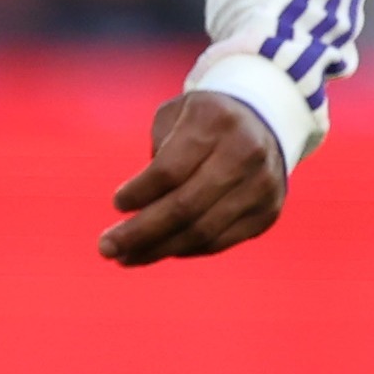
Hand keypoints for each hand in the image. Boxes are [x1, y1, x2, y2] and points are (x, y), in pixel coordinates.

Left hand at [100, 90, 285, 265]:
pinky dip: (185, 249)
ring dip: (158, 249)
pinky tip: (159, 250)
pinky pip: (220, 241)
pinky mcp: (267, 212)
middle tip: (106, 248)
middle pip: (186, 207)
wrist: (266, 119)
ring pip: (203, 231)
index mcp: (215, 122)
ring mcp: (261, 187)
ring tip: (125, 257)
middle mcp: (245, 155)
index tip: (117, 204)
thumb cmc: (203, 119)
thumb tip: (135, 210)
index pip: (170, 170)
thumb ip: (158, 156)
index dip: (140, 192)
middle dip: (140, 232)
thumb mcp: (176, 115)